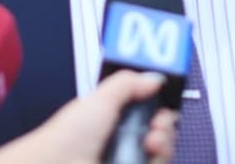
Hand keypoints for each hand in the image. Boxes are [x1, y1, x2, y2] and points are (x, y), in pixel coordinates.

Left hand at [0, 70, 176, 163]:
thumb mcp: (100, 98)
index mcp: (114, 119)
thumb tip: (154, 78)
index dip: (159, 108)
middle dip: (165, 124)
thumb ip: (128, 83)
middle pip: (161, 132)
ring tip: (152, 140)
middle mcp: (122, 141)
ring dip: (165, 142)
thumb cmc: (68, 137)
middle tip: (157, 122)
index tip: (161, 103)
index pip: (148, 112)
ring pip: (162, 152)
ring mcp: (127, 159)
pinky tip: (150, 152)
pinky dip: (160, 158)